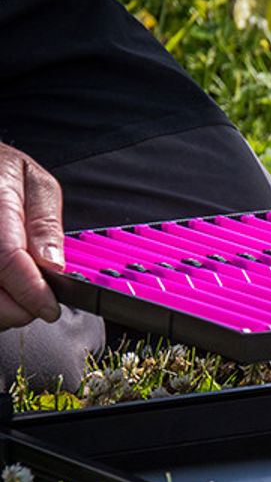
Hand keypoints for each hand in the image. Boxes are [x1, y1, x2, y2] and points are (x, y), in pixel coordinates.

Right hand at [0, 143, 63, 328]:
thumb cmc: (1, 171)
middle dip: (15, 309)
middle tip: (37, 307)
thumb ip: (45, 225)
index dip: (30, 292)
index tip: (50, 308)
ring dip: (0, 310)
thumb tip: (54, 264)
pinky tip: (4, 293)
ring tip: (20, 299)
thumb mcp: (36, 185)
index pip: (7, 258)